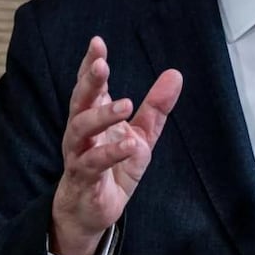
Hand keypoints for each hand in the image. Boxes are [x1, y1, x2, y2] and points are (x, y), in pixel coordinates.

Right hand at [50, 36, 182, 254]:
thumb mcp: (141, 135)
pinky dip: (111, 152)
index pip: (90, 85)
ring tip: (126, 104)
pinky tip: (129, 144)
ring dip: (102, 115)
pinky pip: (92, 163)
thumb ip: (156, 107)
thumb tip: (175, 74)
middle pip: (79, 100)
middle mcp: (81, 131)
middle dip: (89, 81)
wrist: (94, 210)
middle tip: (102, 65)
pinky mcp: (83, 178)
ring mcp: (78, 154)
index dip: (91, 64)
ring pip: (80, 128)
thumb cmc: (113, 168)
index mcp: (93, 115)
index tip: (97, 43)